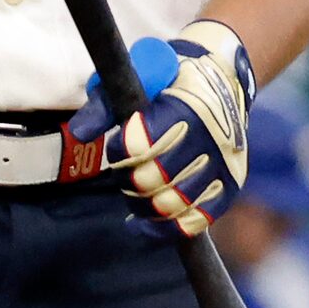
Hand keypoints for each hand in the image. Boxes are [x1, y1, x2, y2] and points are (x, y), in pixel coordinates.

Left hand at [65, 20, 255, 238]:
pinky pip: (196, 220)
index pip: (139, 147)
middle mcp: (208, 137)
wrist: (224, 79)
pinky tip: (145, 224)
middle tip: (124, 170)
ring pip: (171, 204)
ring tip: (135, 193)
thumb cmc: (171, 81)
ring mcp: (222, 164)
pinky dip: (167, 228)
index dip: (120, 151)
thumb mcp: (138, 78)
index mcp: (184, 107)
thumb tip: (78, 133)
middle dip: (128, 179)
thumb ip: (106, 105)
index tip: (118, 145)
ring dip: (143, 205)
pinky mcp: (230, 185)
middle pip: (152, 180)